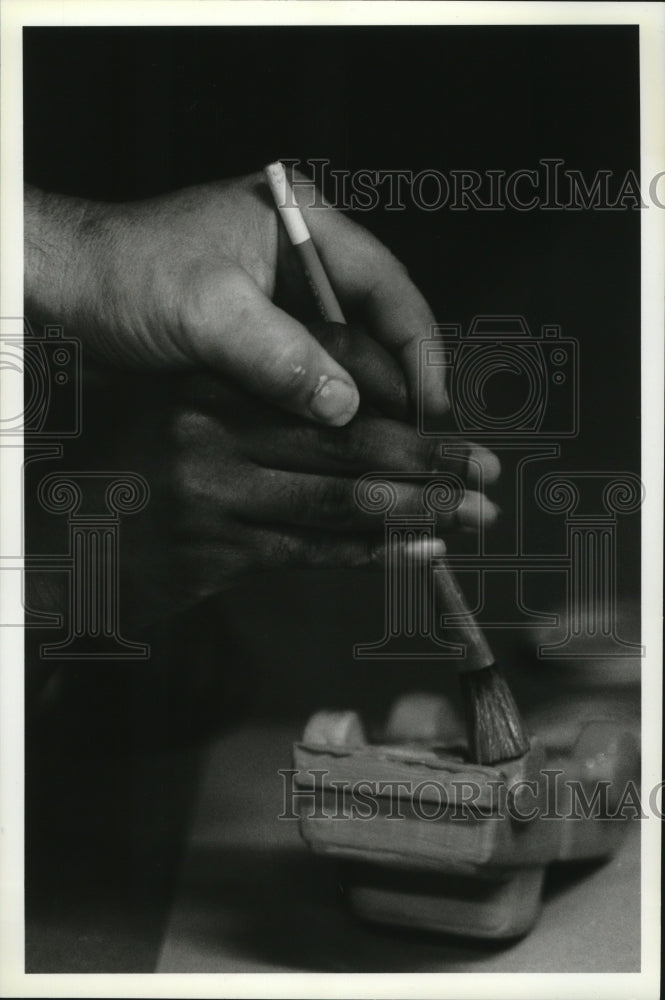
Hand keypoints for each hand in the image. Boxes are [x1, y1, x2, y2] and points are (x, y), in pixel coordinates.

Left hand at [24, 171, 444, 426]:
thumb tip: (346, 408)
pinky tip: (337, 444)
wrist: (66, 284)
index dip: (419, 349)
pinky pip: (311, 370)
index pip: (388, 286)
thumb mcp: (206, 312)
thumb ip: (279, 356)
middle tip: (418, 445)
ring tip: (389, 455)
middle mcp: (304, 256)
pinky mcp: (264, 331)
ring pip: (345, 355)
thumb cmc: (127, 275)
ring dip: (364, 403)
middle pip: (375, 325)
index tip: (431, 406)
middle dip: (398, 385)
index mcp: (304, 224)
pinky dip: (325, 406)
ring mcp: (284, 295)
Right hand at [69, 328, 496, 626]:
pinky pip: (313, 550)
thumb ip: (275, 405)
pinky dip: (374, 550)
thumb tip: (383, 416)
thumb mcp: (204, 410)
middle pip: (346, 444)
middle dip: (428, 461)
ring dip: (417, 510)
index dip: (404, 407)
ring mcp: (212, 496)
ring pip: (339, 501)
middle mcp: (210, 431)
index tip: (456, 428)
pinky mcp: (215, 553)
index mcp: (215, 380)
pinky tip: (422, 549)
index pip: (330, 386)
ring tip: (475, 515)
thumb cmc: (156, 463)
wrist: (79, 532)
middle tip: (486, 473)